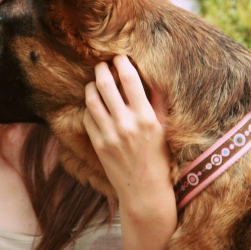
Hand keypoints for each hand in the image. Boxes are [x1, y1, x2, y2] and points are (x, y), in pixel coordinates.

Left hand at [82, 55, 172, 208]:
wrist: (145, 192)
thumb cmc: (159, 158)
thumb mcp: (163, 128)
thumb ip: (157, 102)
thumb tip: (153, 76)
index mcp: (146, 117)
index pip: (130, 79)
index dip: (122, 63)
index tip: (120, 57)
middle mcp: (126, 124)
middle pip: (106, 84)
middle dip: (102, 69)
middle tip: (103, 64)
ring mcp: (109, 135)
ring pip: (91, 99)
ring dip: (91, 85)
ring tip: (96, 81)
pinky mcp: (97, 144)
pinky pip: (87, 117)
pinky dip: (89, 107)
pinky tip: (95, 105)